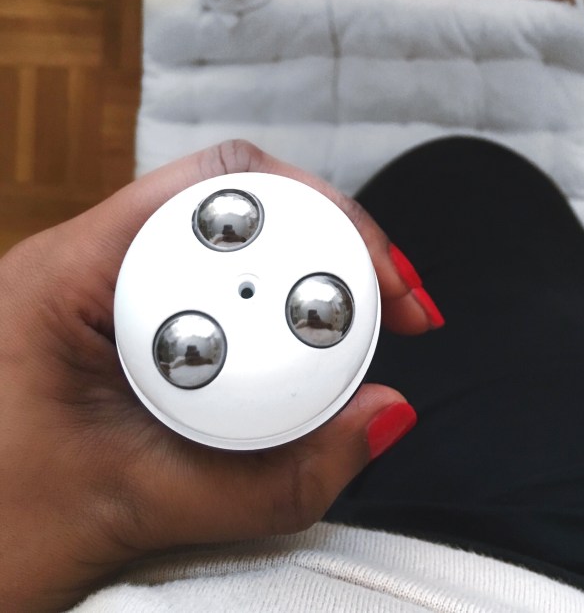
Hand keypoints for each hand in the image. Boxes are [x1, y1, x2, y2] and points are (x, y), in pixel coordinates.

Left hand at [0, 141, 435, 610]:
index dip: (319, 222)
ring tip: (364, 321)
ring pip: (235, 241)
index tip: (385, 288)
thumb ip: (274, 480)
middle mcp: (90, 260)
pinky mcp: (127, 317)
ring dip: (307, 272)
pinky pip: (219, 282)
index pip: (218, 192)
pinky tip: (301, 339)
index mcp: (69, 272)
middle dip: (332, 242)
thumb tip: (387, 416)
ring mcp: (108, 287)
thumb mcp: (137, 509)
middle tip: (396, 304)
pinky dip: (273, 308)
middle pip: (240, 203)